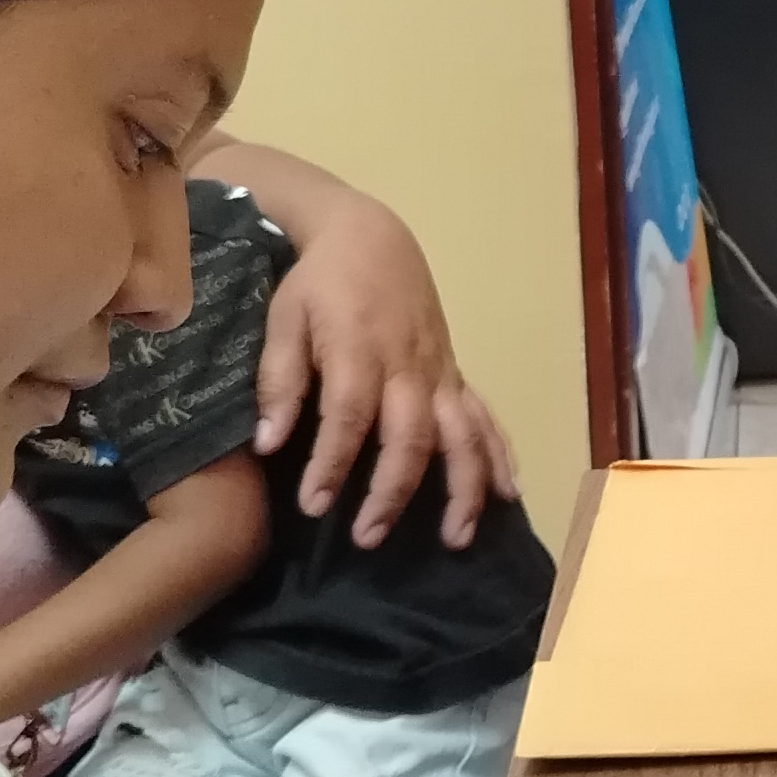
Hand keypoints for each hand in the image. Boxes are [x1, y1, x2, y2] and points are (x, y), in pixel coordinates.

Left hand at [216, 147, 524, 547]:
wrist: (371, 238)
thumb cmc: (318, 282)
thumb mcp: (284, 319)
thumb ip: (279, 381)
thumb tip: (268, 444)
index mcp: (360, 349)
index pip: (348, 417)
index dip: (333, 464)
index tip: (314, 505)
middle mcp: (408, 366)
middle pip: (411, 435)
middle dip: (393, 491)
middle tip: (368, 537)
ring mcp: (440, 372)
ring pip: (462, 434)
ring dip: (463, 487)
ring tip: (456, 538)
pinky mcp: (456, 374)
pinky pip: (485, 418)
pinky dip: (499, 456)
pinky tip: (507, 494)